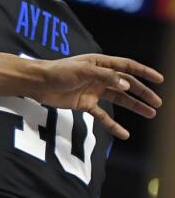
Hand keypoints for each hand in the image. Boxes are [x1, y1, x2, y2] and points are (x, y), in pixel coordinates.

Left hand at [32, 54, 162, 139]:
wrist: (38, 83)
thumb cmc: (58, 71)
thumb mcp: (83, 70)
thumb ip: (106, 76)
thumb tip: (127, 84)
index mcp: (99, 64)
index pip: (126, 66)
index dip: (143, 72)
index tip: (160, 79)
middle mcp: (99, 76)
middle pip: (126, 85)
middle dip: (142, 93)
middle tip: (158, 103)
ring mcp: (93, 91)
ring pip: (119, 99)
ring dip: (134, 106)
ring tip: (151, 114)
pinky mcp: (85, 104)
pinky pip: (103, 116)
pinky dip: (113, 125)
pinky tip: (124, 134)